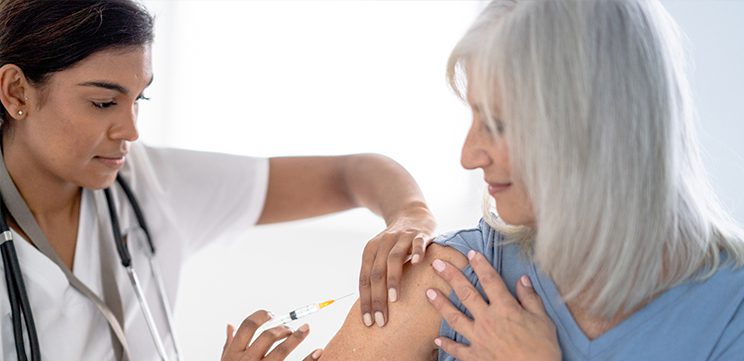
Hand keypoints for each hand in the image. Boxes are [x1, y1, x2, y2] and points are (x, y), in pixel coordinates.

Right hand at [221, 310, 322, 360]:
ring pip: (281, 351)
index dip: (261, 316)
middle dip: (282, 328)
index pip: (248, 326)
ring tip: (305, 329)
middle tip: (289, 328)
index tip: (271, 314)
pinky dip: (309, 360)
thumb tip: (230, 326)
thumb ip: (229, 344)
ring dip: (296, 337)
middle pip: (267, 336)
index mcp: (234, 354)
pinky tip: (318, 352)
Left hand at [358, 203, 435, 326]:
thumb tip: (371, 309)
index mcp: (370, 251)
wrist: (411, 214)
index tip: (368, 323)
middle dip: (377, 298)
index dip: (365, 301)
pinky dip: (417, 251)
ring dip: (393, 279)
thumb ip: (376, 275)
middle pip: (377, 273)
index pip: (365, 280)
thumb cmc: (396, 244)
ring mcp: (402, 237)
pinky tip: (418, 263)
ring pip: (394, 258)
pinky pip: (418, 242)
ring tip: (393, 300)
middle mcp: (383, 243)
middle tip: (380, 320)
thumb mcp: (381, 256)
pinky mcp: (420, 233)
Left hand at [426, 251, 560, 360]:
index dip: (480, 265)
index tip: (471, 253)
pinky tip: (438, 338)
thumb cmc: (542, 350)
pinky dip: (446, 344)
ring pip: (454, 317)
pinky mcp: (474, 357)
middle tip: (437, 263)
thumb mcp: (543, 321)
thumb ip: (530, 298)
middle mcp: (488, 320)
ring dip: (440, 303)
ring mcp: (478, 338)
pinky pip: (456, 349)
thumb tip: (522, 279)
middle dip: (451, 276)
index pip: (490, 280)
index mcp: (505, 308)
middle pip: (466, 293)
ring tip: (429, 292)